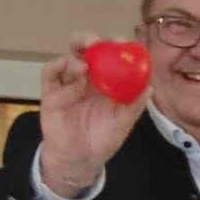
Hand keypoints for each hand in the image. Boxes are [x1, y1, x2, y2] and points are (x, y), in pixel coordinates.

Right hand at [34, 33, 150, 196]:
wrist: (81, 159)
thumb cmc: (102, 138)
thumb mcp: (123, 123)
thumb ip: (134, 105)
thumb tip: (150, 87)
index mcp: (105, 81)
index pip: (108, 55)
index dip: (114, 45)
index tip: (123, 42)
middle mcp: (85, 78)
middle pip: (83, 50)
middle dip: (87, 40)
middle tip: (96, 42)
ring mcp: (67, 84)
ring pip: (66, 59)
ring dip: (75, 58)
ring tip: (84, 67)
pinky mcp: (50, 94)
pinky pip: (50, 75)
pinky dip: (60, 71)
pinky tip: (75, 82)